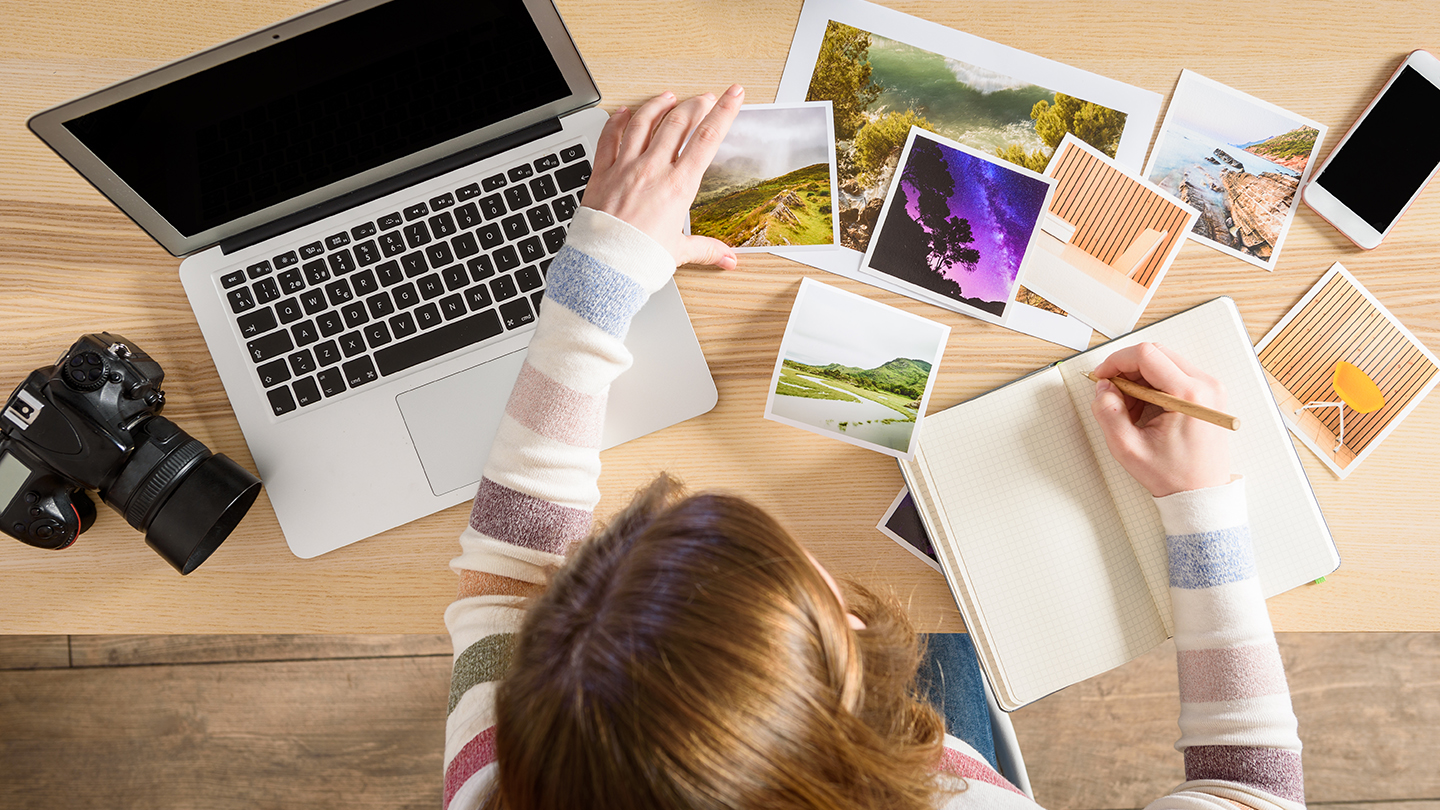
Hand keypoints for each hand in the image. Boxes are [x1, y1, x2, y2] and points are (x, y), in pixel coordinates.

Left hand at [581, 86, 744, 269]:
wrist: (603, 267)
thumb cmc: (639, 260)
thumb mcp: (679, 252)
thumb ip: (706, 249)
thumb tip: (728, 259)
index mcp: (678, 187)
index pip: (707, 139)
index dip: (724, 112)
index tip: (734, 94)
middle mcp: (652, 170)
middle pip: (678, 123)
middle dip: (695, 105)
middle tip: (704, 98)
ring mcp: (626, 168)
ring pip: (644, 122)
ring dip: (659, 105)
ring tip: (669, 97)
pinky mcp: (602, 173)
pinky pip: (610, 138)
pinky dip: (618, 121)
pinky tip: (623, 113)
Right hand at [1089, 343, 1230, 497]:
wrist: (1202, 493)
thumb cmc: (1173, 475)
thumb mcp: (1128, 448)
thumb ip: (1108, 413)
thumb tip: (1103, 388)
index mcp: (1189, 395)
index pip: (1146, 355)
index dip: (1116, 361)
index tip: (1102, 377)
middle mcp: (1205, 385)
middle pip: (1156, 353)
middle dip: (1126, 369)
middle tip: (1113, 393)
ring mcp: (1210, 387)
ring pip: (1164, 361)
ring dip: (1139, 377)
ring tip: (1130, 408)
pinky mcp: (1208, 393)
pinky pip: (1174, 373)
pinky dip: (1153, 384)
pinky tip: (1145, 408)